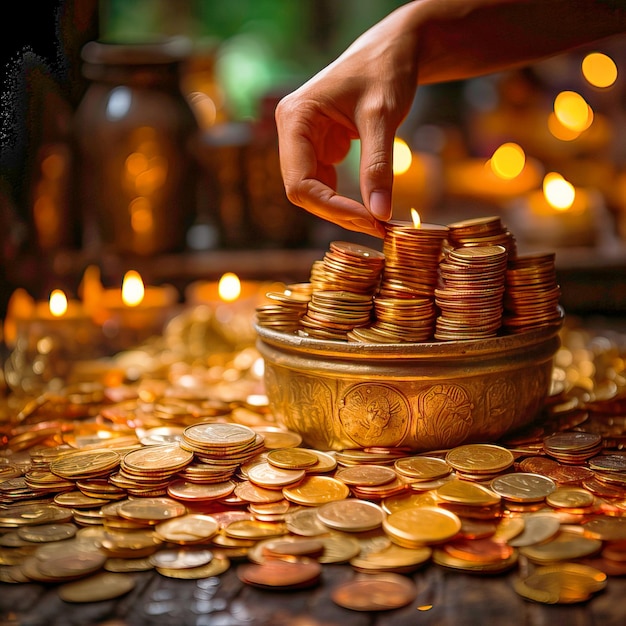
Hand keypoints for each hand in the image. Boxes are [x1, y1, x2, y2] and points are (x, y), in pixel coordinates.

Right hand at [275, 6, 419, 237]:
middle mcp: (291, 131)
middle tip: (377, 226)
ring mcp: (303, 141)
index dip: (332, 208)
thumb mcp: (383, 117)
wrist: (391, 51)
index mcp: (294, 118)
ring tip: (375, 219)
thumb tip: (380, 214)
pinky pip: (324, 184)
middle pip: (302, 191)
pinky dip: (344, 199)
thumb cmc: (384, 71)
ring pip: (312, 192)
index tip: (370, 220)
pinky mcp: (318, 148)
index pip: (300, 182)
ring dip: (341, 209)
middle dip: (337, 212)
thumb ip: (378, 167)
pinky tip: (368, 203)